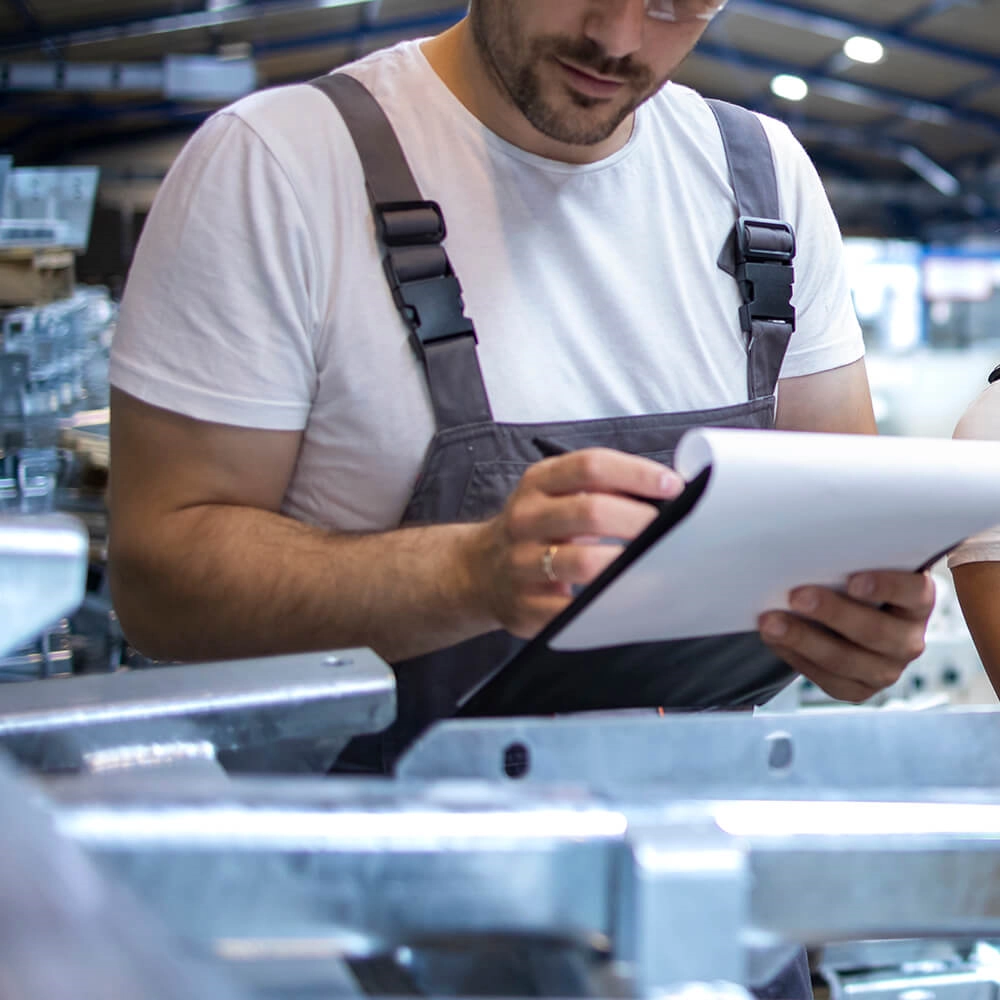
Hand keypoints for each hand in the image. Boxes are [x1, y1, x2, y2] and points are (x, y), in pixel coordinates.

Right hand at [468, 448, 683, 637]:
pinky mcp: (527, 607)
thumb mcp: (554, 494)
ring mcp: (522, 564)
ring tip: (655, 564)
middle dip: (639, 520)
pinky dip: (609, 604)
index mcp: (538, 483)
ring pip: (582, 562)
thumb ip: (601, 486)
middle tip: (669, 531)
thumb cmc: (538, 528)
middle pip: (590, 511)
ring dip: (627, 564)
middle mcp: (526, 519)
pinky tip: (631, 599)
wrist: (479, 571)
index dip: (637, 473)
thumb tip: (667, 489)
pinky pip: (575, 609)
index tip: (672, 486)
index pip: (591, 466)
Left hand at [758, 570, 935, 702]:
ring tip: (771, 622)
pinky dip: (797, 657)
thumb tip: (809, 551)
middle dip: (832, 613)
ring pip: (846, 660)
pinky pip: (828, 679)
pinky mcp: (860, 690)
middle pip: (875, 631)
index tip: (852, 581)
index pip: (913, 593)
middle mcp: (909, 639)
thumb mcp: (857, 565)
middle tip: (796, 596)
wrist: (844, 616)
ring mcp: (887, 669)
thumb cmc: (849, 580)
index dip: (886, 587)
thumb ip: (847, 560)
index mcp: (917, 601)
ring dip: (803, 640)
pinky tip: (775, 640)